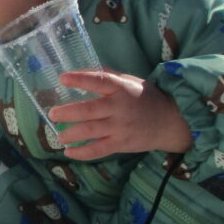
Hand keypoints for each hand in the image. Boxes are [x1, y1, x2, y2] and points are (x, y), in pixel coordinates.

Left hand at [48, 69, 192, 159]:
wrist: (170, 121)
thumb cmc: (145, 98)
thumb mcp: (129, 81)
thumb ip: (107, 76)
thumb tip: (79, 71)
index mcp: (121, 88)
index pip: (99, 80)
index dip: (80, 79)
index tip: (62, 78)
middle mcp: (120, 107)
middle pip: (90, 110)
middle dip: (68, 112)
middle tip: (52, 114)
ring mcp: (121, 127)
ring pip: (92, 131)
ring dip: (72, 134)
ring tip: (59, 136)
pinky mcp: (122, 144)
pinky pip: (99, 150)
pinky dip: (83, 153)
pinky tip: (69, 152)